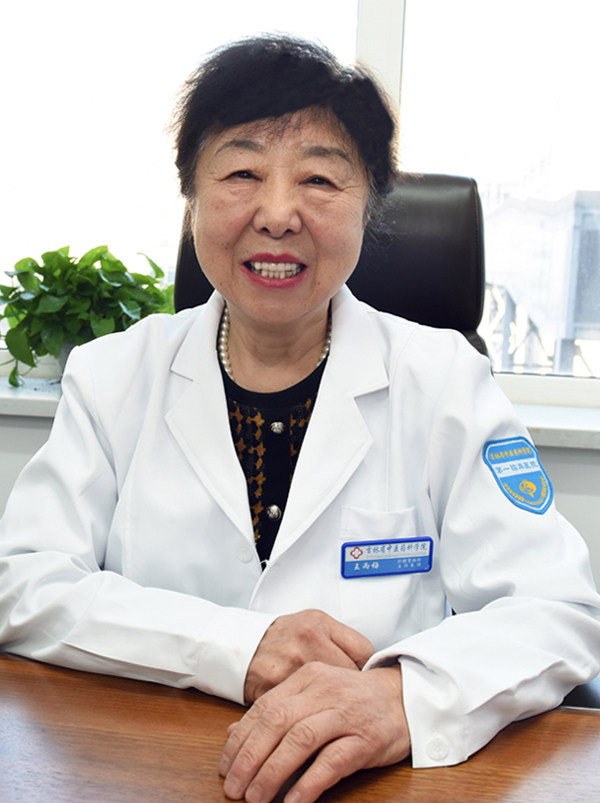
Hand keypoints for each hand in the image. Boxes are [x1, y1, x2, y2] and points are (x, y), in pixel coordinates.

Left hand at [220, 662, 410, 802]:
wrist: (404, 697)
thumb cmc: (353, 700)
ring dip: (272, 773)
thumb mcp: (313, 695)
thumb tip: (233, 733)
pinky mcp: (366, 738)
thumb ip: (277, 709)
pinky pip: (332, 761)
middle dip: (249, 758)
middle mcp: (324, 691)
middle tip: (233, 789)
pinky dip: (308, 783)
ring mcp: (346, 713)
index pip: (264, 708)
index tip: (224, 766)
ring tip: (256, 799)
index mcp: (307, 677)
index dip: (240, 739)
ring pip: (300, 740)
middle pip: (276, 723)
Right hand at [244, 609, 373, 703]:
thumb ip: (340, 639)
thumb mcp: (312, 623)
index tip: (357, 678)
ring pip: (329, 695)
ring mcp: (290, 664)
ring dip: (330, 703)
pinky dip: (309, 713)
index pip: (363, 652)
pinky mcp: (274, 687)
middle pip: (349, 676)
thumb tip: (368, 666)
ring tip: (326, 705)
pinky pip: (305, 707)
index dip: (363, 669)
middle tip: (344, 696)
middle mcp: (306, 639)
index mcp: (319, 623)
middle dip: (349, 689)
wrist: (238, 645)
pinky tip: (307, 710)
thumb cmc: (282, 637)